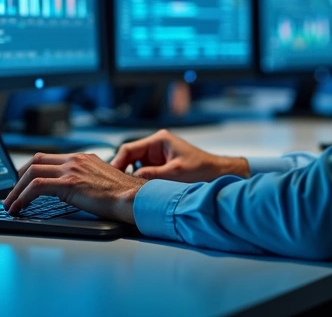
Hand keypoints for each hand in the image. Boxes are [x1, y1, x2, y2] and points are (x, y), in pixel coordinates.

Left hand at [2, 153, 144, 224]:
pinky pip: (36, 187)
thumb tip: (72, 192)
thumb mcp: (102, 182)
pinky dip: (22, 197)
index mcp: (83, 158)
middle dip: (18, 178)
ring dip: (16, 190)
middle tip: (11, 194)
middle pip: (35, 161)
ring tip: (10, 205)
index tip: (21, 183)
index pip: (47, 157)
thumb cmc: (124, 197)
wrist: (135, 199)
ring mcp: (72, 170)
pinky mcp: (69, 183)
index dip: (29, 170)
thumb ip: (85, 181)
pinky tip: (18, 208)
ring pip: (31, 173)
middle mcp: (76, 160)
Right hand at [110, 130, 249, 182]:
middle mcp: (156, 147)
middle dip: (122, 171)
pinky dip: (139, 182)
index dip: (117, 162)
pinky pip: (144, 174)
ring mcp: (157, 158)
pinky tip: (136, 191)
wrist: (219, 175)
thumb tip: (132, 180)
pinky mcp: (161, 168)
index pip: (128, 148)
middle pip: (129, 158)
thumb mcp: (176, 173)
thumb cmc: (203, 169)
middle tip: (114, 186)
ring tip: (124, 190)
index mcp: (158, 140)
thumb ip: (152, 175)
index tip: (111, 175)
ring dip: (131, 178)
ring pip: (135, 167)